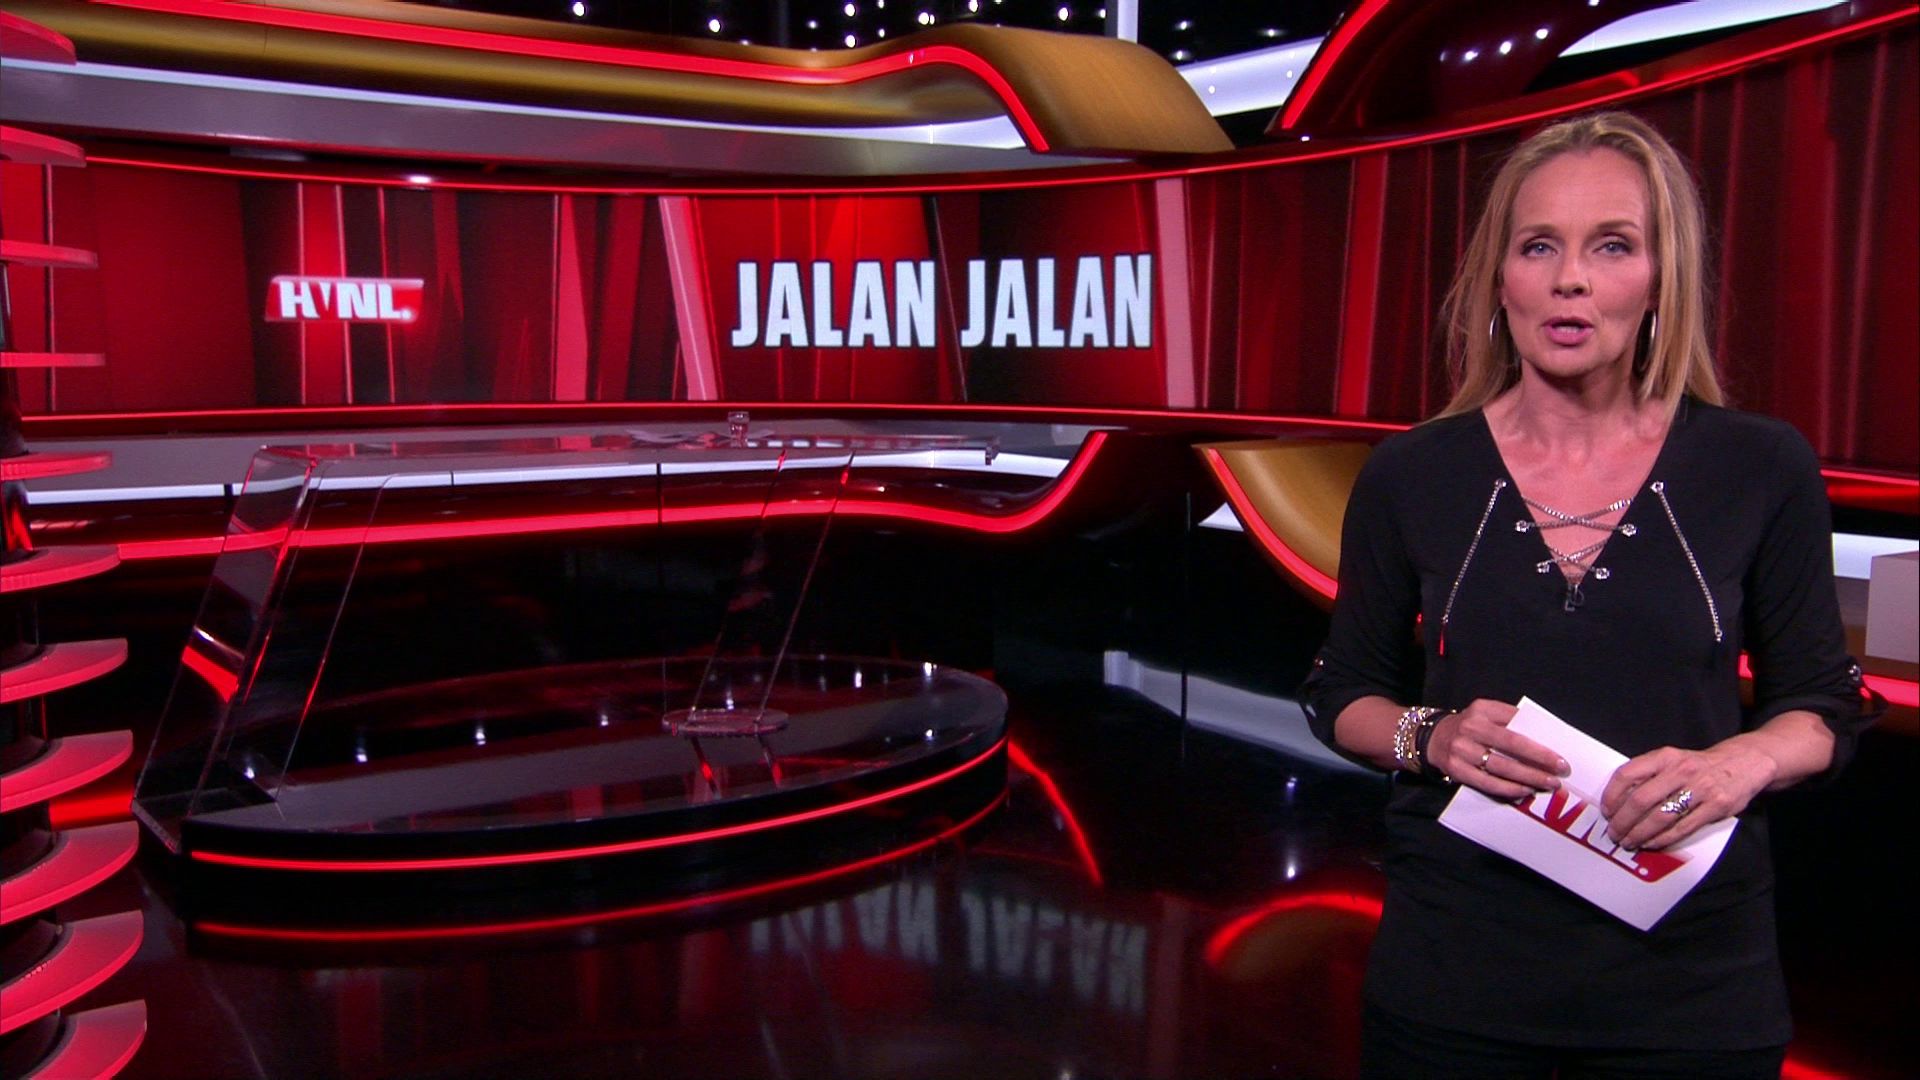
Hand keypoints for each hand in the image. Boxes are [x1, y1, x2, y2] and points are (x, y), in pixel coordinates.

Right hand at [1426, 699, 1569, 799]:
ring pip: (1501, 767)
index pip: (1517, 724)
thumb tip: (1546, 738)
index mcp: (1482, 710)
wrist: (1433, 738)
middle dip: (1540, 760)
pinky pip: (1487, 782)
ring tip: (1548, 784)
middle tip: (1561, 772)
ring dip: (1528, 777)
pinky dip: (1509, 788)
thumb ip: (1511, 721)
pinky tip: (1525, 790)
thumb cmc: (1471, 727)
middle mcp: (1471, 728)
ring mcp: (1462, 750)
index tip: (1561, 755)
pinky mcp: (1457, 769)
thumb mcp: (1486, 714)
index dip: (1540, 742)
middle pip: (1511, 746)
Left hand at [1601, 741, 1778, 849]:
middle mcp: (1681, 770)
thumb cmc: (1699, 765)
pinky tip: (1650, 843)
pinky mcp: (1716, 807)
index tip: (1606, 811)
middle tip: (1614, 833)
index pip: (1627, 774)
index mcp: (1665, 756)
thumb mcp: (1672, 759)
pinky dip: (1662, 839)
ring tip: (1629, 842)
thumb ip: (1649, 774)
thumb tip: (1619, 801)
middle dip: (1623, 821)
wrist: (1745, 762)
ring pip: (1660, 817)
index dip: (1612, 796)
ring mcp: (1700, 789)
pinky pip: (1682, 828)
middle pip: (1641, 800)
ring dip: (1639, 834)